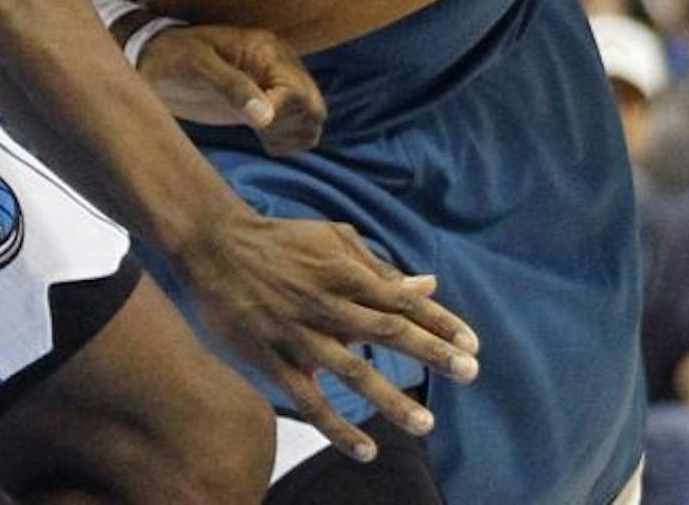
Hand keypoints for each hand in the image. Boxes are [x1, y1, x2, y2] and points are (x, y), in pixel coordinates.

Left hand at [137, 22, 326, 155]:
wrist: (153, 58)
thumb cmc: (172, 57)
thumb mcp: (197, 67)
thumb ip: (232, 88)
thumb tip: (264, 116)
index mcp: (266, 51)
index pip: (299, 91)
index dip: (284, 112)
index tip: (257, 124)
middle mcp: (278, 66)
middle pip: (313, 106)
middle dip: (291, 125)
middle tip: (260, 130)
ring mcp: (274, 85)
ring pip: (310, 119)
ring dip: (291, 134)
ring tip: (260, 134)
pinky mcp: (266, 104)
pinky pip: (297, 128)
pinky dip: (286, 140)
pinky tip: (261, 138)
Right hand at [173, 213, 479, 462]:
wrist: (216, 246)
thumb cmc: (283, 239)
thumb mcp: (334, 239)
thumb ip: (379, 267)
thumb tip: (428, 284)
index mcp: (346, 273)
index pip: (403, 299)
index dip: (440, 321)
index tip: (472, 344)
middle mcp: (329, 305)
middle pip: (388, 331)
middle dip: (432, 353)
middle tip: (469, 373)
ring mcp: (300, 336)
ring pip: (352, 372)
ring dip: (390, 398)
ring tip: (425, 423)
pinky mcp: (273, 360)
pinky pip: (309, 401)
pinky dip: (336, 427)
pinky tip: (364, 450)